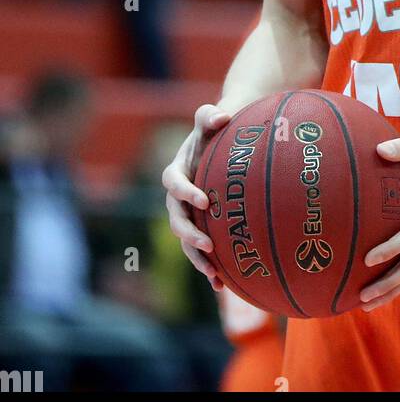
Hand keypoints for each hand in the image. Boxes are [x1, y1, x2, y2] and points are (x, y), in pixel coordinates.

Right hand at [162, 104, 230, 290]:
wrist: (222, 145)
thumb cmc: (215, 131)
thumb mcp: (210, 119)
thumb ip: (210, 115)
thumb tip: (221, 116)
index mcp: (177, 171)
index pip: (174, 183)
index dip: (186, 192)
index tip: (204, 200)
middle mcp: (178, 198)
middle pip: (177, 219)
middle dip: (190, 234)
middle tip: (208, 243)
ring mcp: (188, 215)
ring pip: (186, 242)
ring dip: (197, 258)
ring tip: (214, 273)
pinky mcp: (200, 228)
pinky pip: (201, 252)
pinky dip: (210, 268)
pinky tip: (223, 285)